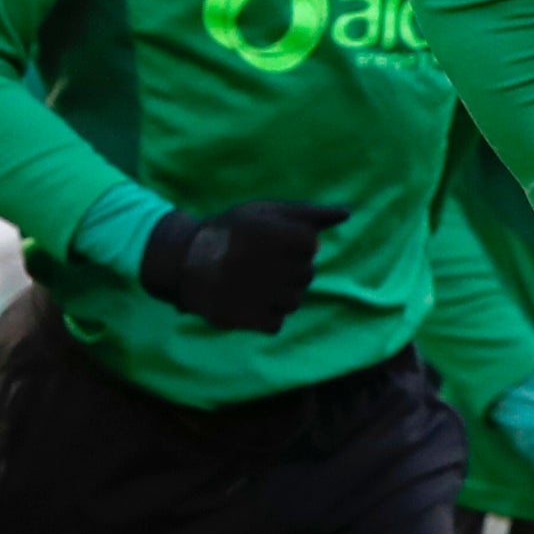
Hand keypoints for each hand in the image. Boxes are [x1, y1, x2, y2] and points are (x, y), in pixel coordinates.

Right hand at [134, 198, 346, 336]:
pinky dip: (263, 314)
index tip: (266, 241)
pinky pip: (276, 322)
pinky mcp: (260, 320)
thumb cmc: (231, 231)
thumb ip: (311, 213)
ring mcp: (277, 297)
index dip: (289, 243)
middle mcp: (292, 269)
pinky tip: (245, 299)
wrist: (186, 260)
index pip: (311, 247)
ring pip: (293, 300)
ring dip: (275, 293)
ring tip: (248, 281)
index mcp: (299, 240)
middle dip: (284, 269)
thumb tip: (347, 213)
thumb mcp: (268, 211)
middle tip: (253, 261)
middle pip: (305, 275)